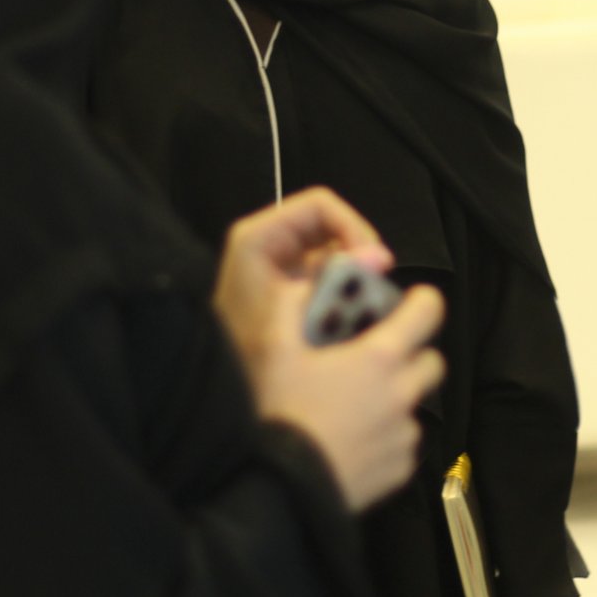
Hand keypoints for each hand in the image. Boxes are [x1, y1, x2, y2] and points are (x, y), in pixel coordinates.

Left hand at [214, 187, 391, 392]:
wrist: (220, 391)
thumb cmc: (240, 350)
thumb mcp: (293, 308)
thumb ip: (337, 276)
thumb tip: (376, 256)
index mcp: (257, 238)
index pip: (319, 205)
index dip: (352, 225)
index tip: (373, 256)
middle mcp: (267, 247)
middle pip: (329, 227)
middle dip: (356, 253)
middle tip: (374, 279)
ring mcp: (280, 268)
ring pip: (332, 253)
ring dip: (353, 275)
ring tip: (362, 301)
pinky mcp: (290, 289)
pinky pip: (328, 277)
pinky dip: (345, 291)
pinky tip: (349, 314)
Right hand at [254, 276, 444, 512]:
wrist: (279, 491)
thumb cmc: (277, 412)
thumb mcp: (273, 348)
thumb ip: (291, 303)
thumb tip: (307, 283)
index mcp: (379, 358)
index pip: (428, 312)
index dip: (421, 301)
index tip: (410, 302)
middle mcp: (402, 394)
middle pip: (432, 361)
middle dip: (412, 353)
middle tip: (377, 358)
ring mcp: (404, 436)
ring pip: (416, 405)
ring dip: (396, 398)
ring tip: (355, 406)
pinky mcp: (400, 470)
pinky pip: (404, 443)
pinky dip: (387, 436)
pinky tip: (353, 439)